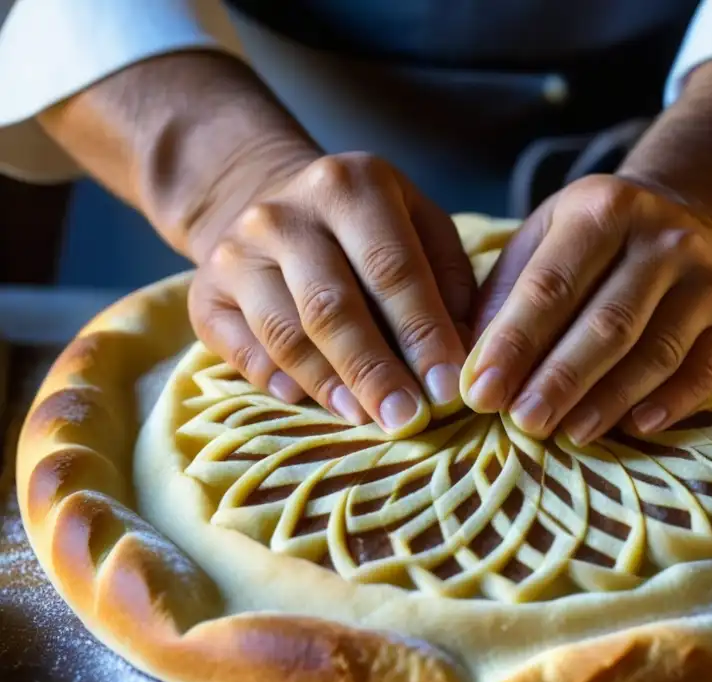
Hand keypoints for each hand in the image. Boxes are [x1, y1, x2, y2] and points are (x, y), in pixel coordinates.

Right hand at [188, 152, 474, 435]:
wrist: (272, 206)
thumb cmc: (369, 231)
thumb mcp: (420, 227)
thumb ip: (448, 281)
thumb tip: (462, 353)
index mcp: (352, 185)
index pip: (392, 268)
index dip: (423, 333)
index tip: (449, 387)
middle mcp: (285, 213)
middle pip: (333, 306)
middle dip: (375, 371)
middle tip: (407, 419)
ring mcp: (237, 251)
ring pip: (285, 333)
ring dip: (329, 385)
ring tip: (366, 418)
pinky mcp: (202, 292)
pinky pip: (240, 350)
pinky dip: (274, 381)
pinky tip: (305, 402)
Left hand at [462, 174, 711, 444]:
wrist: (691, 213)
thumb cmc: (595, 241)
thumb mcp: (543, 240)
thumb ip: (505, 296)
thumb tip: (472, 369)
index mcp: (603, 208)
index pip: (550, 286)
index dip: (513, 344)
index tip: (481, 394)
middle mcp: (664, 237)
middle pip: (607, 322)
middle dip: (560, 379)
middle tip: (523, 425)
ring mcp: (710, 277)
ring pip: (657, 351)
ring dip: (609, 400)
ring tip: (569, 434)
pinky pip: (707, 369)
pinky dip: (673, 403)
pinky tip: (636, 428)